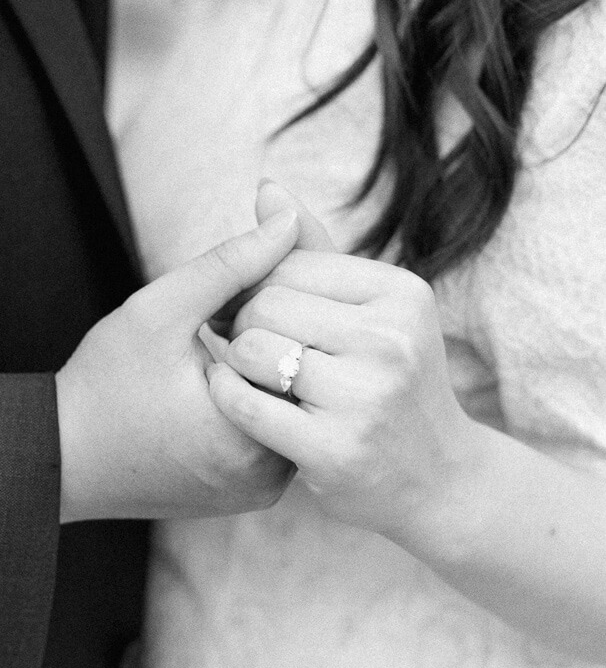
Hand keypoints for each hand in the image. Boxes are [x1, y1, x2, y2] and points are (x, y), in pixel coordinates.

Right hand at [56, 208, 299, 520]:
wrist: (60, 458)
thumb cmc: (102, 385)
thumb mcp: (161, 311)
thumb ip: (232, 263)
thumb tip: (290, 217)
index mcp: (253, 436)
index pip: (312, 345)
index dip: (292, 296)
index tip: (238, 296)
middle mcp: (273, 475)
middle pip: (311, 376)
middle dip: (286, 327)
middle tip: (228, 315)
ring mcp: (267, 489)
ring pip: (297, 401)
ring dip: (277, 359)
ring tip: (225, 339)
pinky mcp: (254, 492)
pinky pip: (278, 429)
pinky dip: (264, 393)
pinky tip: (230, 369)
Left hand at [209, 239, 477, 541]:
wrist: (439, 480)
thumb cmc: (391, 383)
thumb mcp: (372, 311)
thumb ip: (315, 250)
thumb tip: (266, 187)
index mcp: (401, 294)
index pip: (288, 262)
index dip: (256, 285)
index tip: (253, 312)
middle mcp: (391, 340)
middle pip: (265, 303)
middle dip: (243, 324)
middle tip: (251, 349)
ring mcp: (366, 397)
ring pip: (251, 350)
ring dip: (236, 364)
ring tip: (256, 377)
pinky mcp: (336, 450)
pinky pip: (246, 404)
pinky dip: (227, 397)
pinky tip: (237, 400)